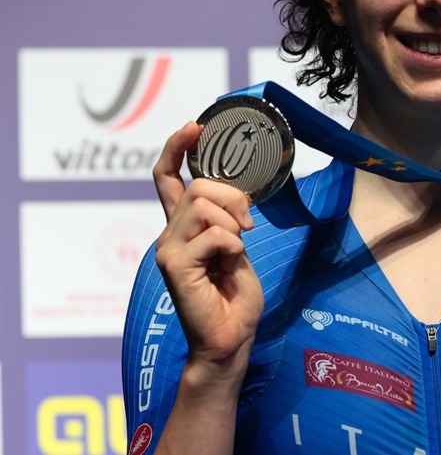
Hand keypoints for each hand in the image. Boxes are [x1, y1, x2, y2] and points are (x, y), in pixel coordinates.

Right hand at [153, 122, 264, 374]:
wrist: (229, 338)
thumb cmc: (233, 296)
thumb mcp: (235, 247)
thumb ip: (226, 221)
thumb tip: (233, 198)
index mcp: (183, 227)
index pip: (167, 177)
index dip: (177, 147)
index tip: (194, 126)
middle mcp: (169, 234)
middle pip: (198, 185)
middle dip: (233, 197)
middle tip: (248, 225)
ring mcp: (168, 249)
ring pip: (204, 204)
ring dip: (233, 223)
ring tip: (238, 248)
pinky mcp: (174, 266)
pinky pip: (214, 234)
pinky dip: (233, 246)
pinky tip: (230, 265)